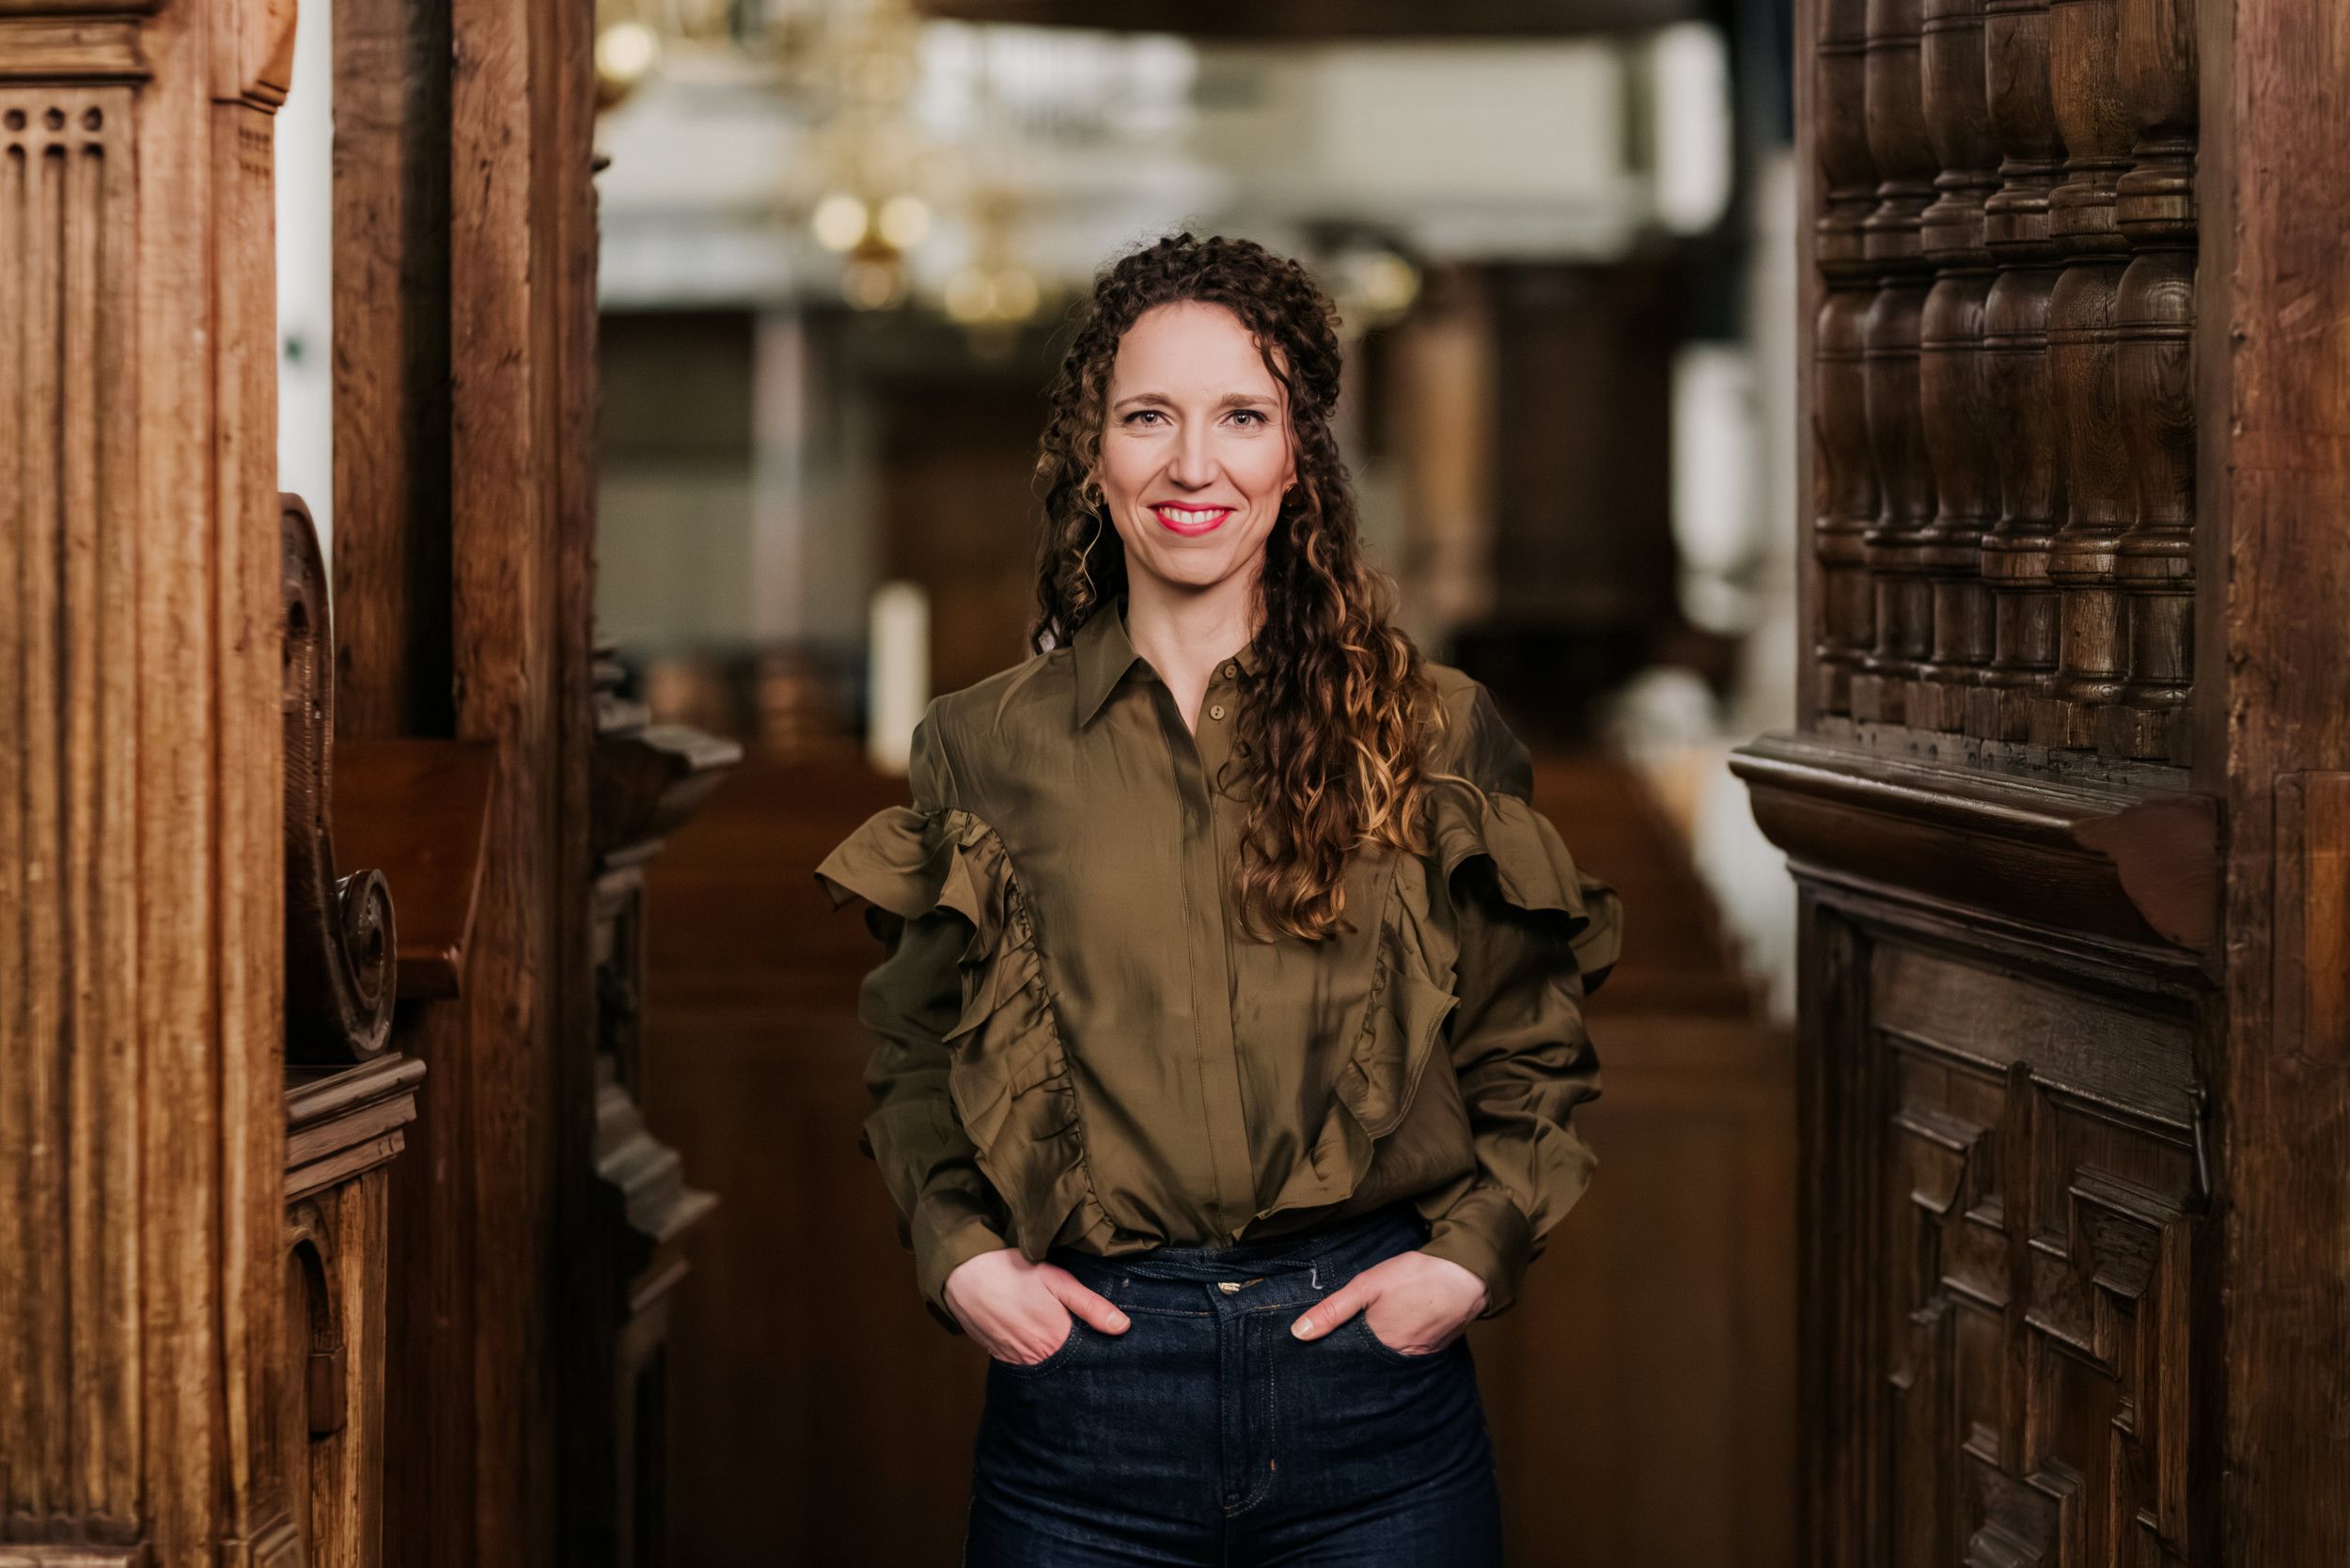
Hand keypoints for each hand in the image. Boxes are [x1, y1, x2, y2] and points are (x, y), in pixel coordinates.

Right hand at [943, 1247, 1130, 1364]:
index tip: (1104, 1344)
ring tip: (1055, 1337)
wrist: (964, 1274)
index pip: (1086, 1357)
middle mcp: (1036, 1357)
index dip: (1096, 1350)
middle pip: (1065, 1365)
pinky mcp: (997, 1356)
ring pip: (1043, 1365)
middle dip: (1075, 1357)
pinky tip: (1033, 1338)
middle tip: (1079, 1339)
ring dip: (1052, 1356)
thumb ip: (1090, 1306)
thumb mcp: (1057, 1280)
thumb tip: (1123, 1327)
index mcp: (1056, 1339)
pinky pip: (1022, 1363)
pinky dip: (1030, 1355)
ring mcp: (1015, 1359)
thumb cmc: (1013, 1271)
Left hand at [1288, 1250, 1487, 1355]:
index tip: (1319, 1349)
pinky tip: (1396, 1331)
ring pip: (1388, 1359)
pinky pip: (1409, 1354)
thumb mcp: (1367, 1285)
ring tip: (1368, 1337)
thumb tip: (1298, 1334)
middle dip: (1354, 1356)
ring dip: (1377, 1351)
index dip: (1334, 1353)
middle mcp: (1397, 1358)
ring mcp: (1418, 1356)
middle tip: (1344, 1341)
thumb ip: (1333, 1310)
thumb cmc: (1415, 1276)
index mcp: (1376, 1344)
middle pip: (1367, 1363)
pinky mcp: (1434, 1350)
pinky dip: (1399, 1346)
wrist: (1467, 1275)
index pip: (1347, 1359)